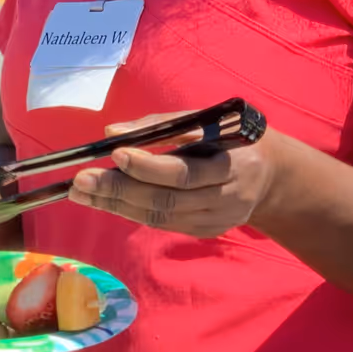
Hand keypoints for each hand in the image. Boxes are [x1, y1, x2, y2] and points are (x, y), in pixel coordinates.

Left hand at [69, 117, 281, 238]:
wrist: (272, 176)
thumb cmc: (231, 136)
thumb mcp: (208, 120)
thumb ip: (162, 124)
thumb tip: (112, 132)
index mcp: (232, 166)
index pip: (183, 173)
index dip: (147, 167)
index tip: (115, 153)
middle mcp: (226, 199)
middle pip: (165, 201)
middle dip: (118, 191)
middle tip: (80, 181)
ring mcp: (215, 220)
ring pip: (159, 217)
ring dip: (115, 205)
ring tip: (82, 193)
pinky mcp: (204, 231)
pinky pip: (162, 223)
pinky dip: (130, 211)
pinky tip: (105, 201)